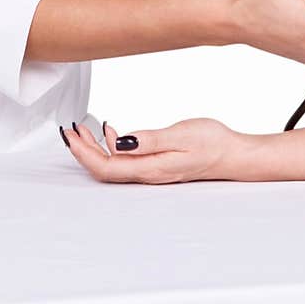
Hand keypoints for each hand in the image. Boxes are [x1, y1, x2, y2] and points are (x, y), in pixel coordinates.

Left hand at [61, 117, 239, 184]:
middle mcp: (147, 175)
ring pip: (113, 166)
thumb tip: (120, 141)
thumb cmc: (212, 142)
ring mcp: (151, 171)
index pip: (106, 167)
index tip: (70, 134)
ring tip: (82, 129)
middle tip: (70, 129)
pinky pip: (125, 162)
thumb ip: (150, 140)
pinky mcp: (156, 165)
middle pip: (104, 170)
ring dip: (93, 149)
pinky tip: (110, 131)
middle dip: (82, 151)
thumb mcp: (181, 134)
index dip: (84, 154)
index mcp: (150, 168)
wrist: (234, 154)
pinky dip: (110, 147)